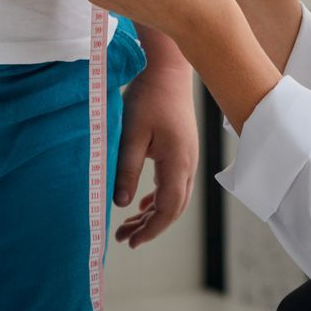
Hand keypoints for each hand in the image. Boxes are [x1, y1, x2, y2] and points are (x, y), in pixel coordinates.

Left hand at [112, 66, 197, 247]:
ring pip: (174, 196)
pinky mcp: (181, 149)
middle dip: (150, 227)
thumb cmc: (149, 97)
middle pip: (173, 207)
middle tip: (123, 238)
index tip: (131, 242)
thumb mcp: (131, 133)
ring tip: (128, 226)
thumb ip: (127, 170)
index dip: (151, 229)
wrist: (168, 68)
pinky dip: (158, 198)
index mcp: (177, 163)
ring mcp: (187, 156)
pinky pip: (173, 183)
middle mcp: (188, 163)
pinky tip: (143, 203)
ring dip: (152, 213)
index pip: (168, 209)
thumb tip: (122, 204)